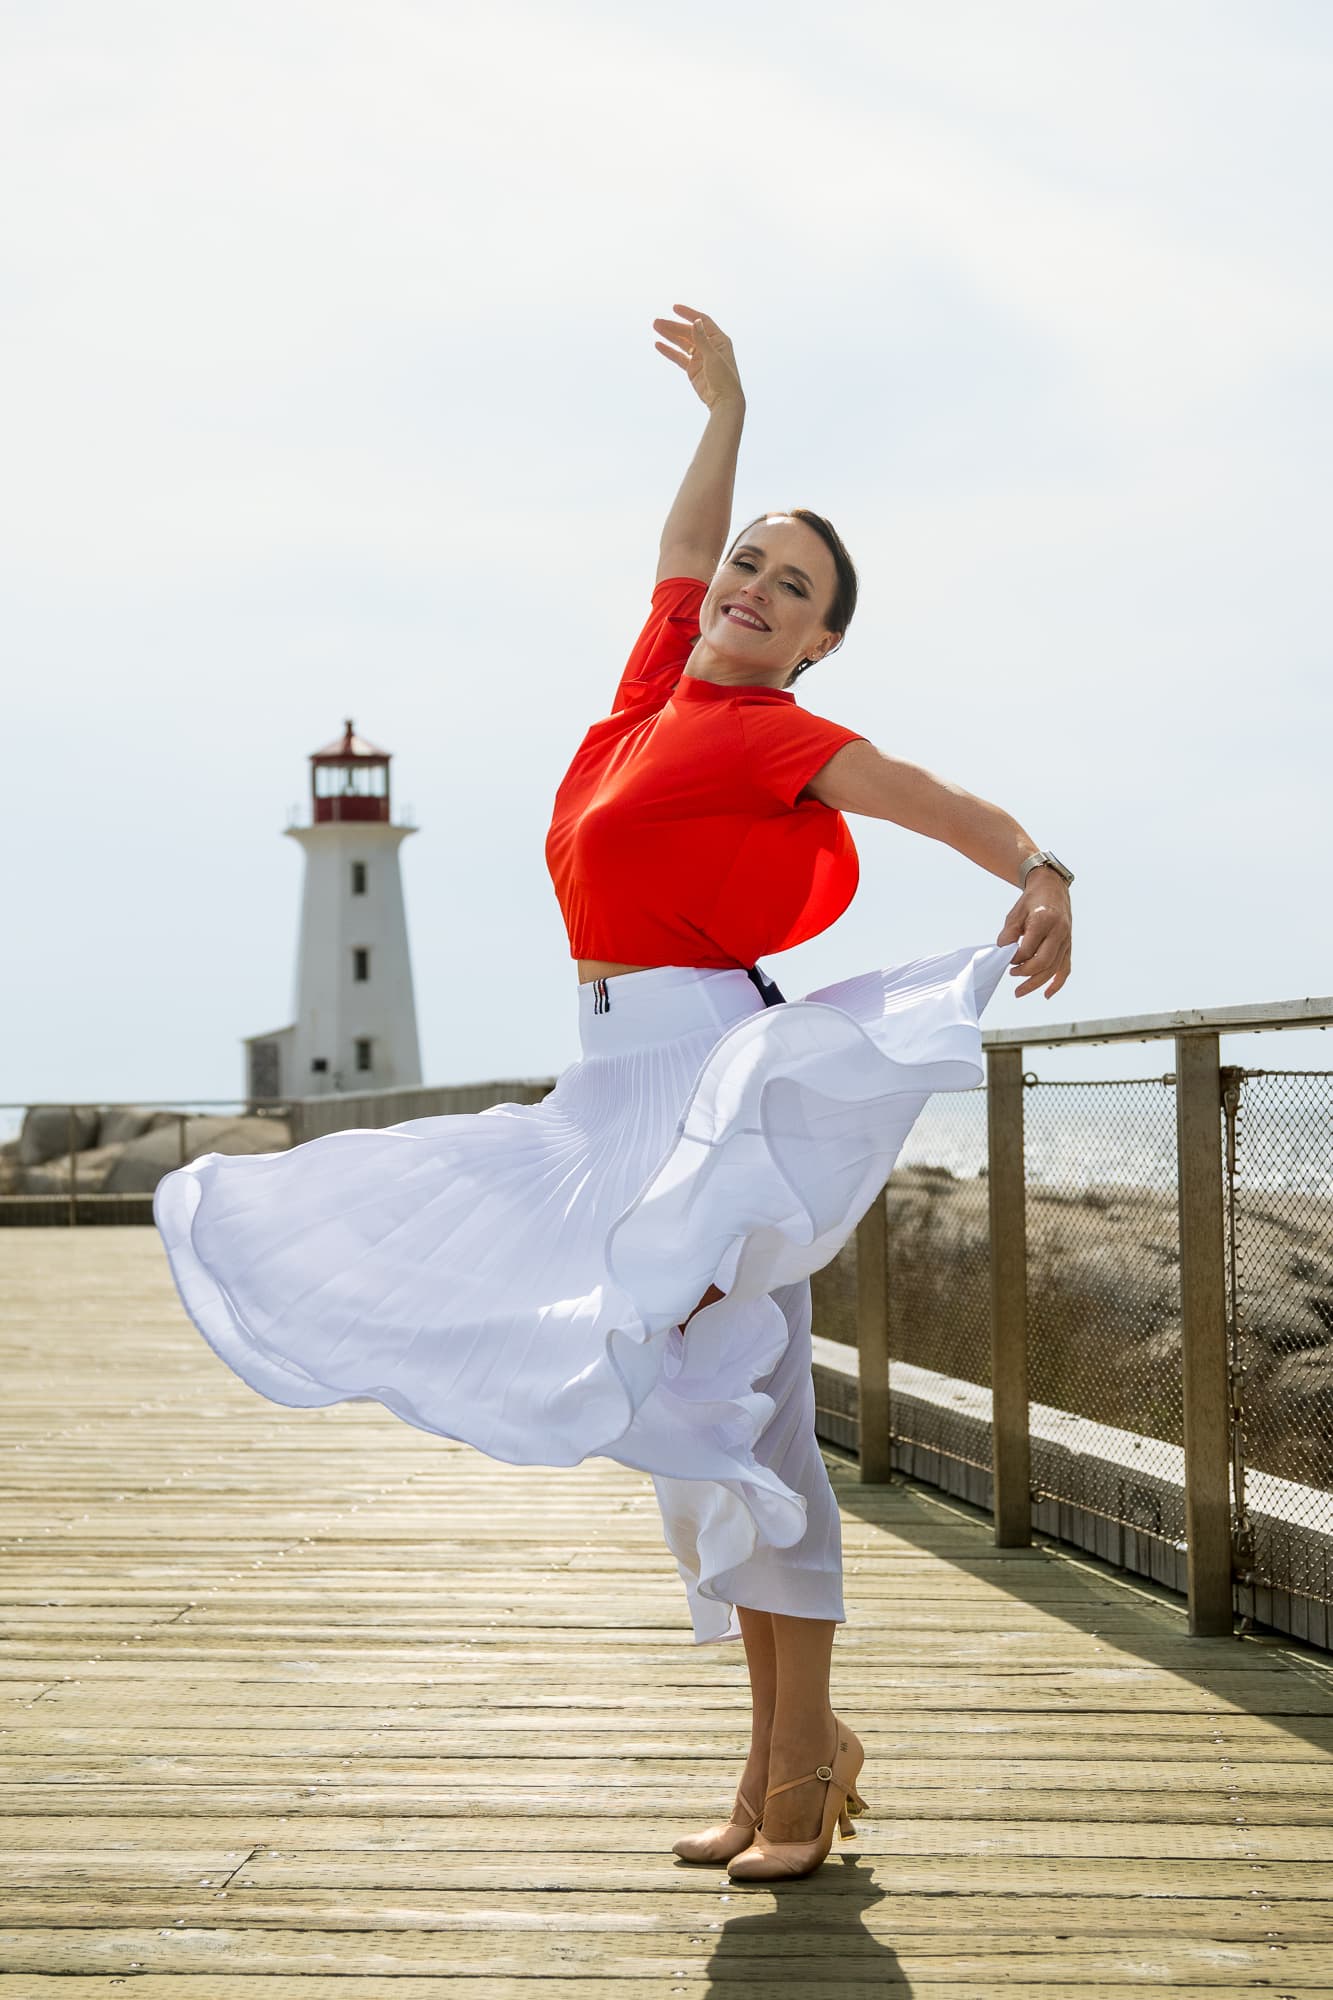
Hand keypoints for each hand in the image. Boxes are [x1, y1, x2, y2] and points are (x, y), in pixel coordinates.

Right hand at [652, 304, 744, 411]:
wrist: (723, 401)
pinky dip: (669, 351)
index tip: (674, 308)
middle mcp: (709, 346)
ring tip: (656, 328)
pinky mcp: (692, 369)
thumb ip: (702, 339)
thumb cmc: (724, 378)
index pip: (702, 321)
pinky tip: (659, 344)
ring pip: (682, 343)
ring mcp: (700, 358)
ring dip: (669, 335)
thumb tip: (696, 321)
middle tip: (657, 322)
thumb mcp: (712, 357)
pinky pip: (679, 357)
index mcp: (718, 340)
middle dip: (673, 326)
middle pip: (688, 332)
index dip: (688, 314)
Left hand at [996, 877, 1071, 998]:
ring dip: (1036, 983)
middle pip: (1044, 962)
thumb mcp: (1015, 913)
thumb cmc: (1032, 901)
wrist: (1052, 888)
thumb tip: (1003, 954)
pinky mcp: (1068, 946)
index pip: (1029, 948)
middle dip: (1025, 973)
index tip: (1005, 959)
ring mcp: (1066, 940)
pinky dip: (1057, 983)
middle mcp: (1059, 931)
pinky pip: (1065, 968)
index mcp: (1044, 920)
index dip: (1015, 958)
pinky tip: (1046, 994)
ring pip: (1054, 968)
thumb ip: (1008, 934)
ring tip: (1019, 991)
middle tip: (1011, 975)